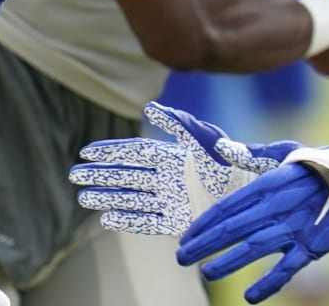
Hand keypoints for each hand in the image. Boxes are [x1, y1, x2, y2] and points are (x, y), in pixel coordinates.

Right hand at [69, 102, 298, 236]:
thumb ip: (181, 123)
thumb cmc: (234, 161)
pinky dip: (128, 221)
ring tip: (82, 199)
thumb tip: (151, 107)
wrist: (255, 192)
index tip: (87, 151)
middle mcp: (167, 178)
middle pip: (126, 176)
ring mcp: (171, 200)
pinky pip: (148, 222)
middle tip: (73, 176)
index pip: (134, 152)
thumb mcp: (208, 138)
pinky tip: (106, 219)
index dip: (110, 151)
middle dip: (100, 175)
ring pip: (131, 198)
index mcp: (172, 155)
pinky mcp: (179, 221)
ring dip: (106, 197)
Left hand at [177, 163, 328, 303]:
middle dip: (204, 244)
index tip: (185, 236)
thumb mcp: (284, 152)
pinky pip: (287, 268)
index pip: (227, 207)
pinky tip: (250, 297)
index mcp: (266, 185)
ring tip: (207, 273)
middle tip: (181, 256)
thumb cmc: (315, 167)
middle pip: (232, 228)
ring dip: (228, 262)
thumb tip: (224, 146)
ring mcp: (293, 228)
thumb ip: (252, 153)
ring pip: (253, 248)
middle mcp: (275, 207)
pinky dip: (269, 283)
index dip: (203, 223)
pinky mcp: (312, 246)